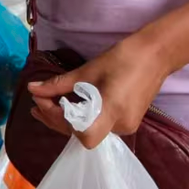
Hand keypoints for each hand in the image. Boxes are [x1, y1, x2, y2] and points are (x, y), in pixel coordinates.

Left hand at [27, 36, 170, 149]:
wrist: (155, 55)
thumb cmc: (122, 59)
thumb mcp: (86, 71)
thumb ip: (58, 85)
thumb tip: (32, 89)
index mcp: (112, 111)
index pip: (81, 133)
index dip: (58, 119)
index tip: (41, 101)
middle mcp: (121, 126)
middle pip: (81, 133)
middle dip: (56, 118)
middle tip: (36, 104)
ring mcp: (127, 126)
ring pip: (88, 130)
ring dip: (66, 118)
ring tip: (46, 104)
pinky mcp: (128, 122)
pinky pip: (98, 125)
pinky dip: (80, 116)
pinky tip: (68, 105)